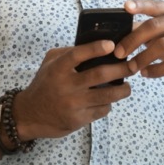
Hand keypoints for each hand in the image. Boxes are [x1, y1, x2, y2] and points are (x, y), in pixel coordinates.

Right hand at [14, 40, 132, 140]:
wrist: (30, 114)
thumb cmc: (45, 84)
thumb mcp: (49, 64)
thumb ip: (68, 53)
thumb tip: (96, 45)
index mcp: (57, 69)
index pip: (78, 55)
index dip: (95, 48)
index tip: (111, 45)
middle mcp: (66, 86)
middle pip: (100, 75)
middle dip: (121, 69)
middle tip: (133, 65)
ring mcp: (73, 104)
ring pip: (107, 95)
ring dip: (122, 90)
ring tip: (127, 86)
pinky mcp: (79, 120)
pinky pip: (102, 110)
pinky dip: (108, 104)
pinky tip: (108, 100)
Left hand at [116, 0, 163, 85]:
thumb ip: (146, 29)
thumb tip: (119, 31)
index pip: (156, 6)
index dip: (141, 5)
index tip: (126, 7)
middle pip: (155, 26)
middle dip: (133, 40)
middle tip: (119, 53)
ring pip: (162, 46)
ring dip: (143, 58)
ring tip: (132, 67)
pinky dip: (156, 70)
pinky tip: (146, 73)